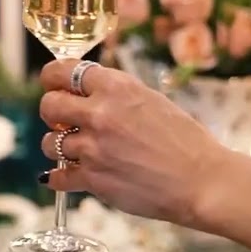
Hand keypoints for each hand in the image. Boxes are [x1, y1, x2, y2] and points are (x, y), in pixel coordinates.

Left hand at [37, 59, 229, 225]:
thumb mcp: (152, 101)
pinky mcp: (92, 179)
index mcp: (116, 87)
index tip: (53, 84)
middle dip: (53, 113)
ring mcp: (92, 147)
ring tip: (77, 152)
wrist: (202, 181)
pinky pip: (58, 176)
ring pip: (49, 142)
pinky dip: (59, 178)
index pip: (62, 71)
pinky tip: (66, 176)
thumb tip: (87, 93)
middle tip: (64, 121)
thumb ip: (116, 95)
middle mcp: (100, 113)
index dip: (53, 78)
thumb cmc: (185, 142)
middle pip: (48, 105)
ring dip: (59, 147)